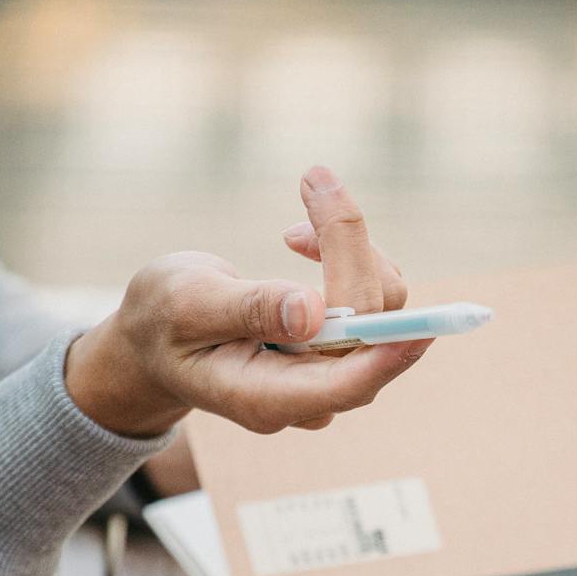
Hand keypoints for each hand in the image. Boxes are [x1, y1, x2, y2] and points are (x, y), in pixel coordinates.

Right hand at [64, 166, 421, 437]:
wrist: (154, 338)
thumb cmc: (161, 321)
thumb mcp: (185, 305)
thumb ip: (247, 309)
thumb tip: (311, 314)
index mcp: (264, 397)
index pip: (344, 384)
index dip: (386, 355)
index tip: (422, 328)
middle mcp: (307, 395)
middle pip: (367, 330)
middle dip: (350, 248)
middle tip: (314, 178)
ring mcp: (326, 375)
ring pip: (379, 310)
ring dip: (347, 246)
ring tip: (297, 211)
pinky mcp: (338, 348)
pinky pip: (371, 301)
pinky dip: (346, 254)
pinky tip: (303, 239)